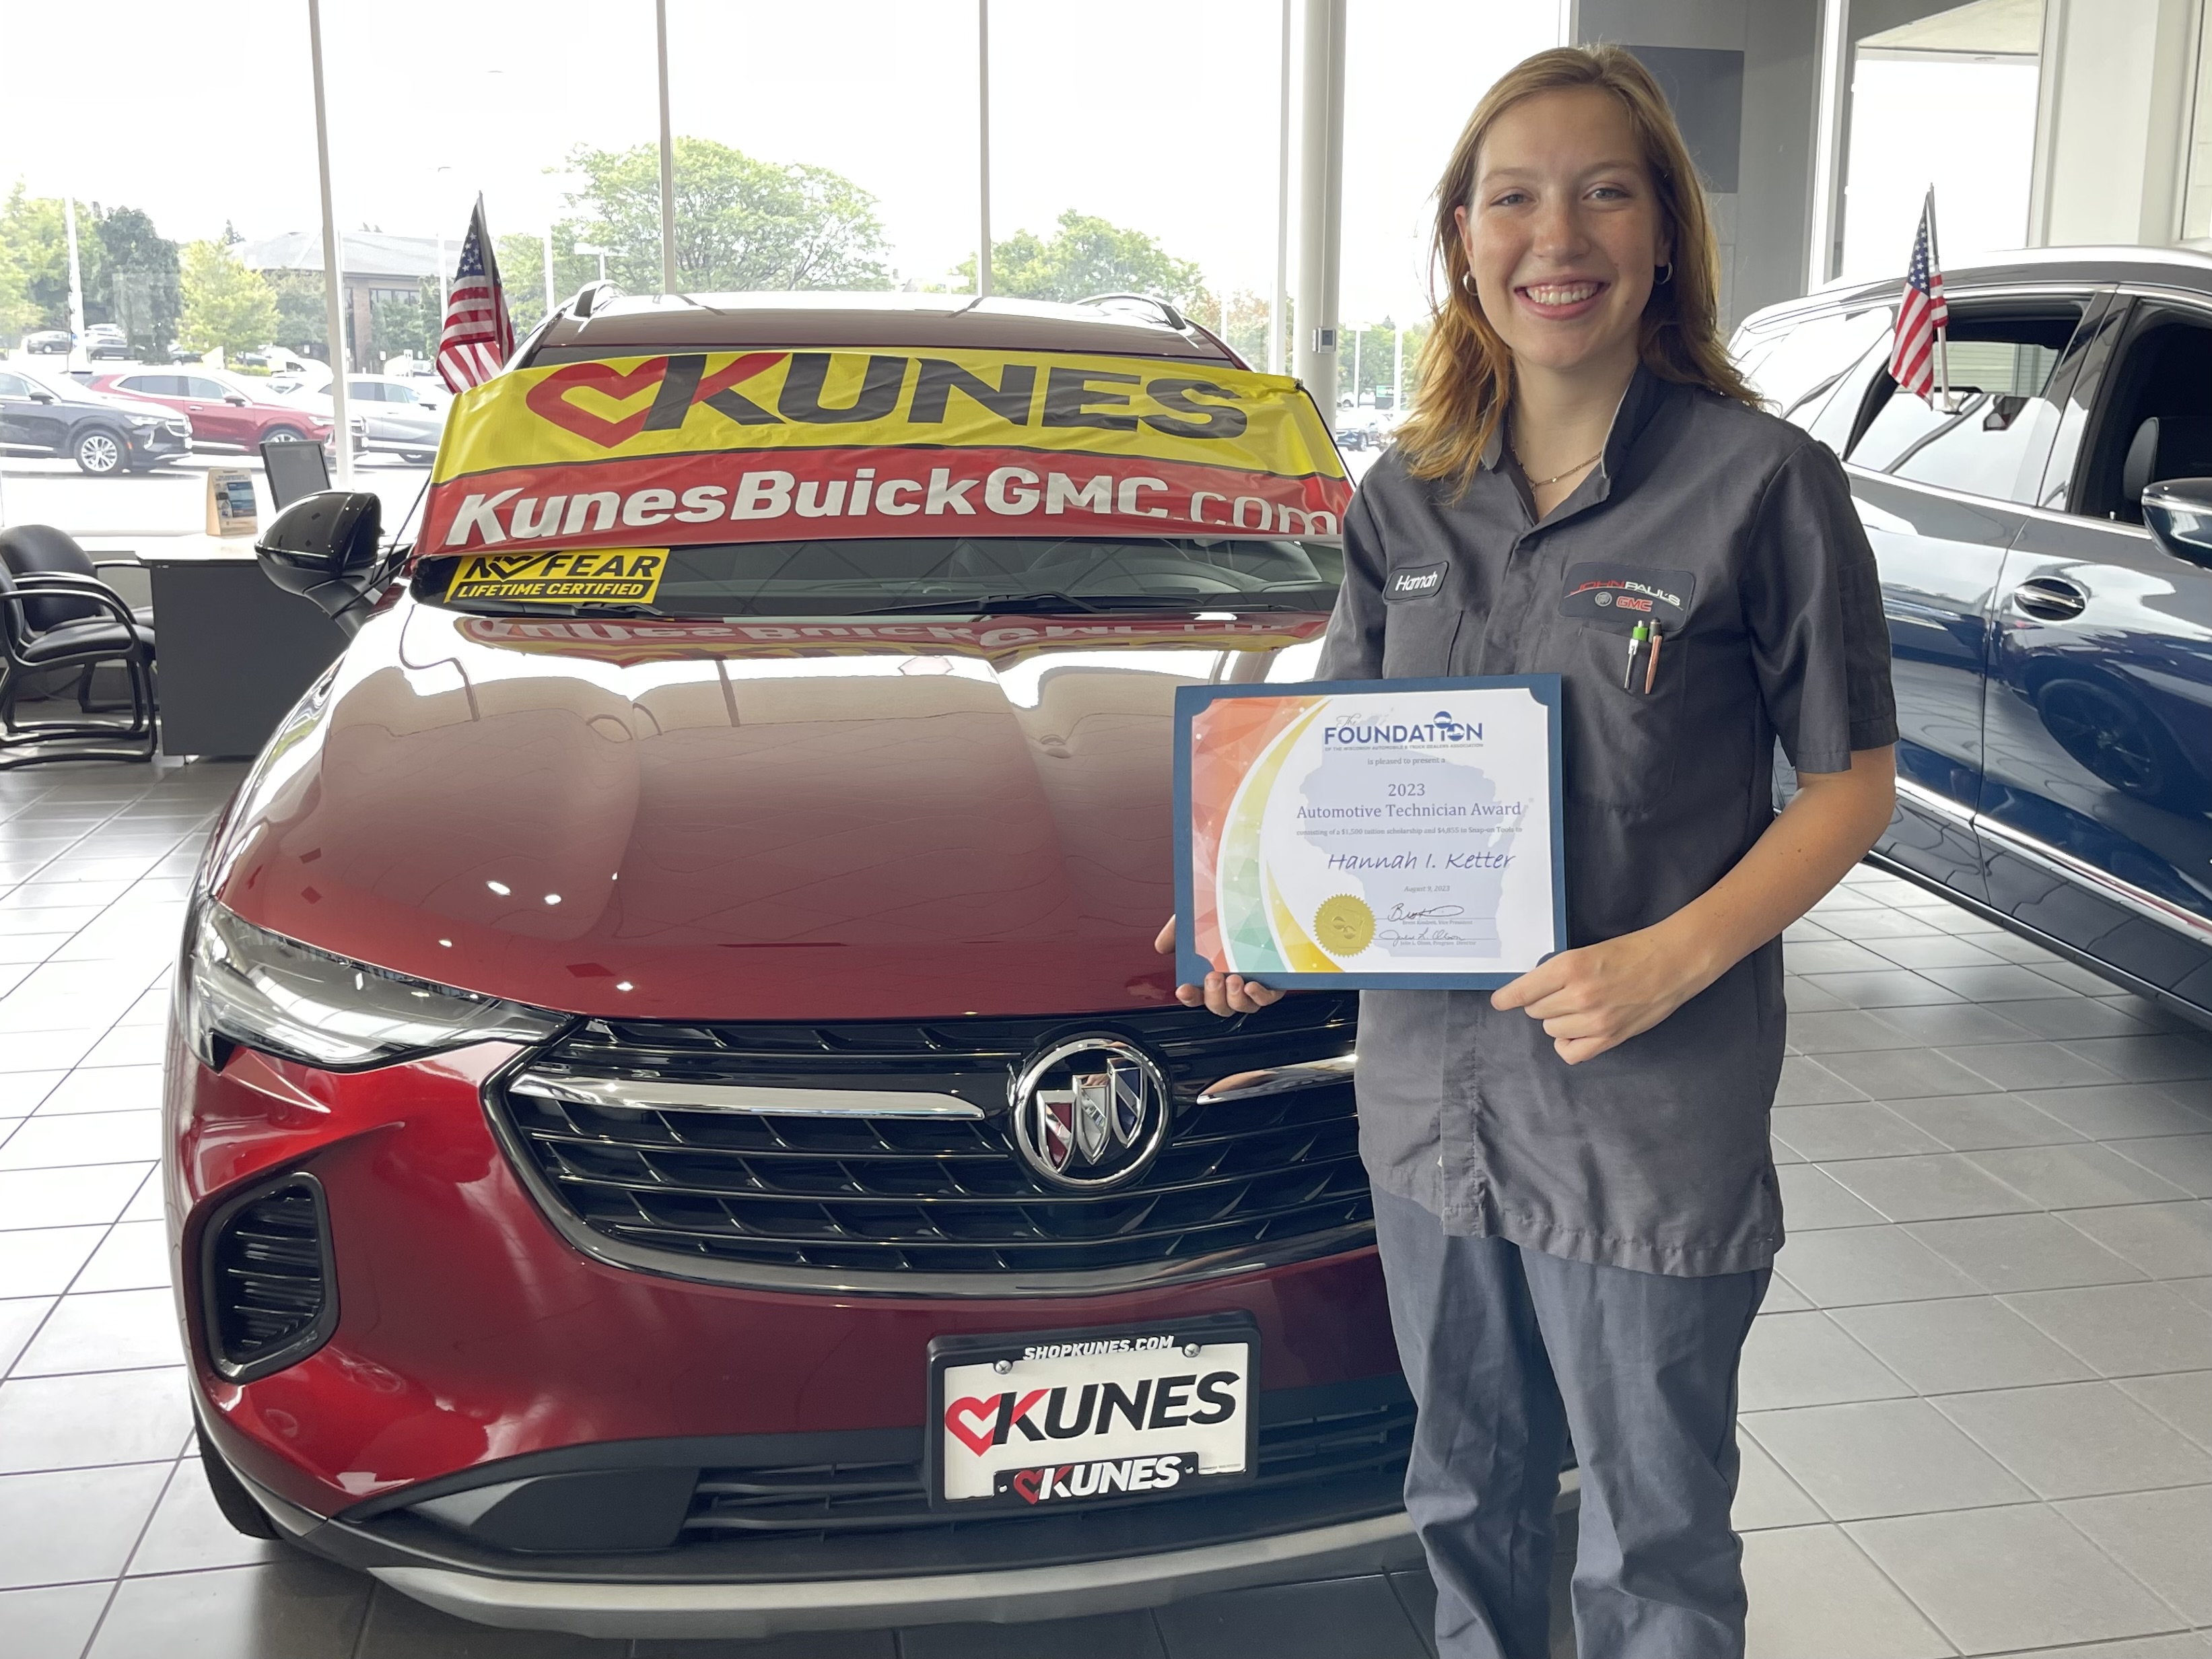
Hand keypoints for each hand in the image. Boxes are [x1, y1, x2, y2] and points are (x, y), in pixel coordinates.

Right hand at [1154, 916, 1285, 1016]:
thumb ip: (1177, 932)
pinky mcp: (1274, 980)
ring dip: (1234, 998)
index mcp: (1211, 971)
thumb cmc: (1227, 912)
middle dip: (1213, 996)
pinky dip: (1259, 996)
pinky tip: (1252, 985)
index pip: (1197, 995)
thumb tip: (1162, 945)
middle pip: (1219, 1006)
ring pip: (1242, 1006)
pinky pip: (1267, 998)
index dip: (1189, 996)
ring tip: (1233, 978)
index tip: (1184, 989)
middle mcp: (1232, 981)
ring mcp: (1253, 983)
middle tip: (1212, 977)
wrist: (1257, 896)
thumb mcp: (1196, 918)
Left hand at [1490, 924, 1708, 1063]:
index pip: (1523, 991)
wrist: (1672, 962)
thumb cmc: (1632, 951)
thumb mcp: (1585, 952)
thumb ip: (1557, 973)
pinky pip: (1571, 1052)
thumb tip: (1529, 990)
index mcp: (1569, 967)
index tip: (1500, 1001)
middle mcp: (1579, 995)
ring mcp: (1595, 1020)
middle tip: (1562, 992)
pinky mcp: (1610, 1037)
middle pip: (1536, 1011)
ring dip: (1557, 1020)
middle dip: (1542, 1002)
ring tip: (1578, 1007)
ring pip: (1551, 1030)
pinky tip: (1576, 1031)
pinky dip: (1568, 1043)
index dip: (1508, 997)